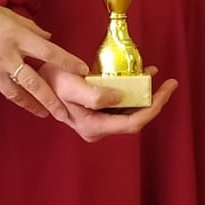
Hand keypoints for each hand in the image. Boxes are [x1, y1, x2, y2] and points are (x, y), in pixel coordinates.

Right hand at [0, 0, 88, 125]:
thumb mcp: (6, 13)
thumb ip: (29, 27)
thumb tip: (47, 38)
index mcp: (16, 36)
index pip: (48, 52)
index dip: (67, 62)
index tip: (82, 70)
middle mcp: (6, 55)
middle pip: (34, 82)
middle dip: (51, 99)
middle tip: (65, 113)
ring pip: (16, 93)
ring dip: (32, 105)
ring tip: (45, 114)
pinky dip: (11, 95)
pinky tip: (20, 100)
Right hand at [40, 64, 177, 143]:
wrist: (36, 80)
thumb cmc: (50, 82)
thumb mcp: (71, 86)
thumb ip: (95, 95)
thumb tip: (121, 97)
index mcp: (93, 127)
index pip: (133, 123)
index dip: (154, 107)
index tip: (167, 89)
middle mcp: (98, 128)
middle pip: (135, 118)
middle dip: (153, 101)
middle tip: (168, 83)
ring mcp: (98, 121)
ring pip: (129, 111)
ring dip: (144, 94)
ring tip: (154, 75)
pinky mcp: (97, 112)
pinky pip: (120, 104)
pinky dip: (132, 91)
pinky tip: (139, 76)